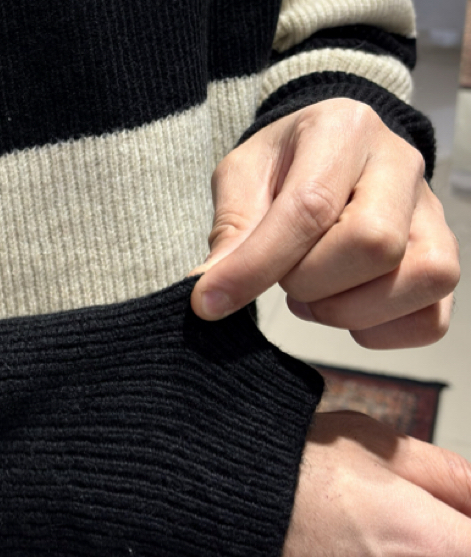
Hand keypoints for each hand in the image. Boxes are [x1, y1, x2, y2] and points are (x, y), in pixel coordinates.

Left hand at [189, 99, 459, 348]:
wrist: (329, 155)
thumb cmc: (282, 169)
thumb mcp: (242, 178)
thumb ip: (230, 230)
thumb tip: (210, 290)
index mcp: (345, 130)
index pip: (310, 209)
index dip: (256, 266)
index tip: (209, 302)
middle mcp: (402, 165)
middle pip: (373, 245)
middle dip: (310, 282)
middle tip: (284, 278)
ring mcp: (432, 216)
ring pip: (415, 280)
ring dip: (346, 310)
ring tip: (314, 292)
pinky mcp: (442, 261)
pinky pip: (430, 320)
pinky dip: (380, 333)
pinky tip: (346, 311)